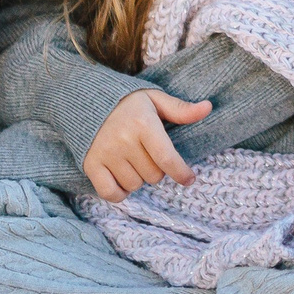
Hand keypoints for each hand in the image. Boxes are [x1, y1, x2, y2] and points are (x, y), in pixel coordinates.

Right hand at [82, 89, 213, 201]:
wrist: (87, 101)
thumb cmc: (127, 104)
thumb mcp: (155, 100)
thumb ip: (180, 109)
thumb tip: (207, 108)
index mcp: (143, 123)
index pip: (167, 158)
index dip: (181, 173)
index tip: (189, 179)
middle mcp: (124, 140)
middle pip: (153, 175)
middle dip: (156, 169)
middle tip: (148, 154)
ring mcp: (106, 154)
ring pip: (135, 185)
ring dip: (138, 178)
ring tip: (133, 160)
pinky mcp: (91, 166)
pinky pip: (111, 193)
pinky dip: (120, 192)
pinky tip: (122, 179)